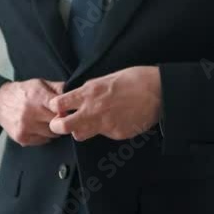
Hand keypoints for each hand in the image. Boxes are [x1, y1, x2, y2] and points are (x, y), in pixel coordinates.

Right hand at [0, 78, 65, 146]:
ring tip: (48, 121)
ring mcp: (26, 127)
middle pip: (58, 123)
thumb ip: (57, 87)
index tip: (69, 111)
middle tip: (61, 117)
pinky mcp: (22, 137)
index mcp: (37, 97)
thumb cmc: (22, 92)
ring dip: (53, 129)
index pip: (60, 108)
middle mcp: (31, 113)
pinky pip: (43, 141)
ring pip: (52, 134)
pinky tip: (40, 127)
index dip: (67, 111)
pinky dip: (44, 136)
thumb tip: (73, 92)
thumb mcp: (39, 83)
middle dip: (61, 120)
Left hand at [46, 66, 160, 141]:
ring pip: (79, 135)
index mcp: (89, 92)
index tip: (58, 107)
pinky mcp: (116, 134)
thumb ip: (91, 89)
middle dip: (58, 125)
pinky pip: (103, 135)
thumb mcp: (107, 77)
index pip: (59, 103)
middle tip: (61, 123)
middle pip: (63, 126)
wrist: (158, 92)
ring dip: (79, 130)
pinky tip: (114, 120)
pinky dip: (105, 129)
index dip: (55, 107)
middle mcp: (93, 110)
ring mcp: (104, 124)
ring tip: (87, 123)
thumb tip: (81, 94)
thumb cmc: (135, 79)